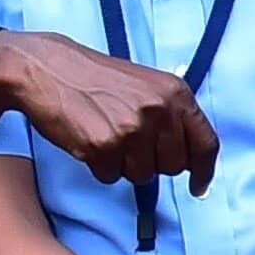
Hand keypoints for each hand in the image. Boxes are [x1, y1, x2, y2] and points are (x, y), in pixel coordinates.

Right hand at [0, 27, 217, 183]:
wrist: (48, 68)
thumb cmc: (96, 78)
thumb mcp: (147, 85)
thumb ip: (172, 116)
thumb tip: (191, 157)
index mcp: (175, 93)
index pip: (206, 143)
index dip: (204, 171)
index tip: (198, 186)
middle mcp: (158, 110)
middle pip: (173, 166)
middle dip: (154, 163)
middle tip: (130, 142)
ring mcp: (131, 129)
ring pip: (142, 175)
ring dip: (124, 164)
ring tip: (107, 134)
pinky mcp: (102, 146)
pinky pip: (111, 177)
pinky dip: (100, 166)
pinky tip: (90, 139)